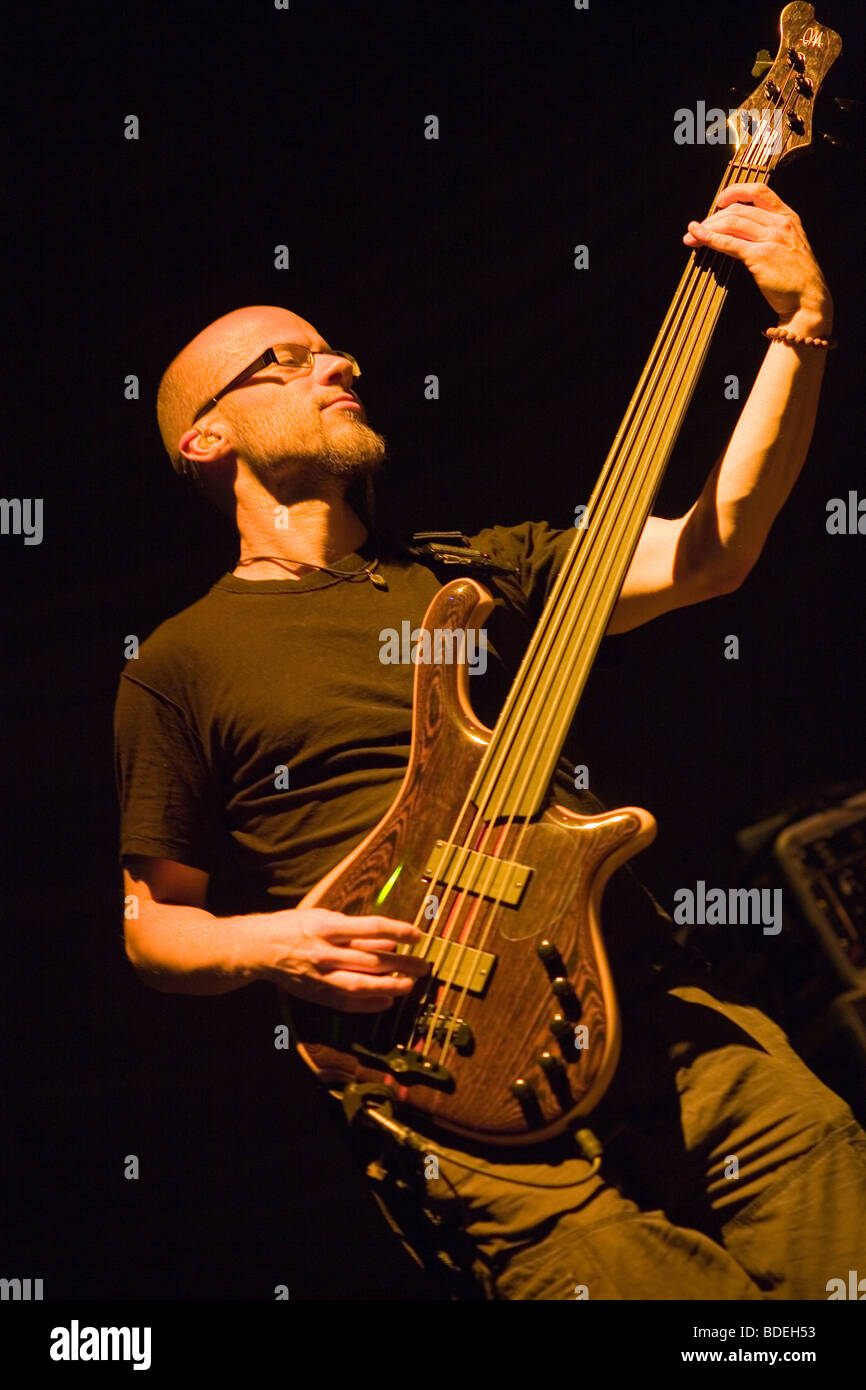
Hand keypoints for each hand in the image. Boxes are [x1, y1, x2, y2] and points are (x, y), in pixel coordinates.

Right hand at [253, 906, 430, 1011]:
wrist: (258, 948)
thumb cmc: (294, 926)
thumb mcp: (323, 917)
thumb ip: (355, 930)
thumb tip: (388, 940)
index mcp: (326, 927)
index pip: (370, 927)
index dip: (397, 930)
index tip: (418, 935)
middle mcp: (324, 952)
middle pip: (371, 960)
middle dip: (401, 963)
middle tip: (423, 966)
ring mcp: (319, 976)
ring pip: (361, 985)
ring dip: (389, 986)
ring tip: (409, 985)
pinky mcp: (315, 993)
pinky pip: (346, 1002)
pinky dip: (368, 1004)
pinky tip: (386, 1002)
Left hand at [683, 183, 832, 334]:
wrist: (808, 299)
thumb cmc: (797, 277)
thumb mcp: (790, 245)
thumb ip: (771, 233)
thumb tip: (741, 230)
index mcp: (787, 217)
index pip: (759, 191)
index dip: (736, 191)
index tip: (720, 200)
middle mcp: (779, 224)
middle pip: (738, 210)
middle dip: (713, 218)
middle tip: (698, 227)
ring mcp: (770, 238)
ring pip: (731, 223)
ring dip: (707, 228)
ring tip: (692, 235)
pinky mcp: (759, 256)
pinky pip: (728, 243)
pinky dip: (709, 238)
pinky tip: (697, 237)